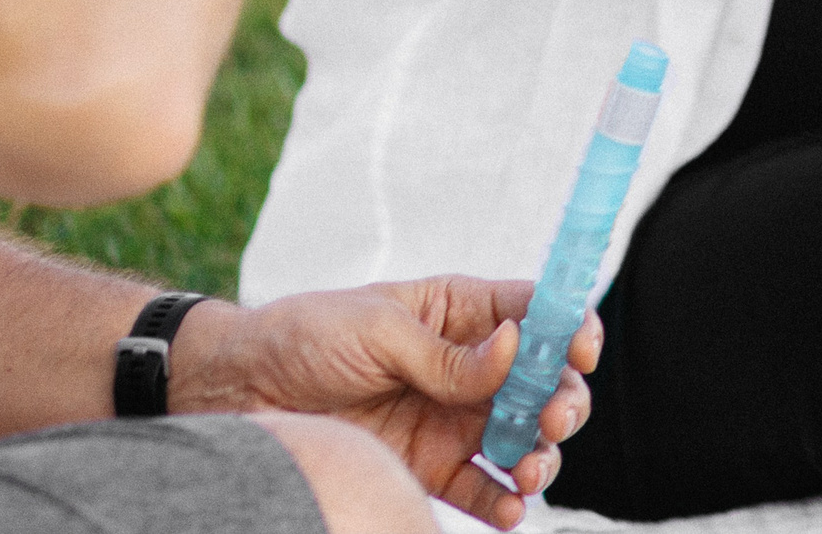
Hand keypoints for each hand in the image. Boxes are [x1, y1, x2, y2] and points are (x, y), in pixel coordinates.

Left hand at [170, 278, 599, 530]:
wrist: (240, 392)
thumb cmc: (307, 336)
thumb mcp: (378, 330)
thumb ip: (447, 354)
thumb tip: (514, 350)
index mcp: (458, 312)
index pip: (534, 313)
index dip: (569, 328)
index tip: (581, 351)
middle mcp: (466, 366)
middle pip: (541, 383)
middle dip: (562, 401)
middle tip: (555, 421)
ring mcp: (450, 419)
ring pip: (520, 439)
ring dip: (539, 456)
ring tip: (529, 471)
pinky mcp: (426, 468)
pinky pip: (478, 488)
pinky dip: (502, 502)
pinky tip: (508, 508)